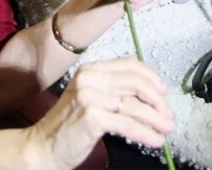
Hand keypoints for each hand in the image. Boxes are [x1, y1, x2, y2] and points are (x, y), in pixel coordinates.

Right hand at [25, 59, 173, 169]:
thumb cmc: (68, 126)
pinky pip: (128, 124)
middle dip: (157, 100)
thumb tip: (149, 95)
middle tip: (168, 115)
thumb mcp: (90, 98)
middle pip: (135, 83)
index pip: (129, 65)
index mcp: (90, 70)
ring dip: (156, 118)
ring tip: (167, 129)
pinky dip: (145, 133)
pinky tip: (155, 140)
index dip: (151, 77)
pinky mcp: (92, 116)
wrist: (43, 147)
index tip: (163, 92)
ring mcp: (89, 96)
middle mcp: (89, 78)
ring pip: (134, 105)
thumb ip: (113, 91)